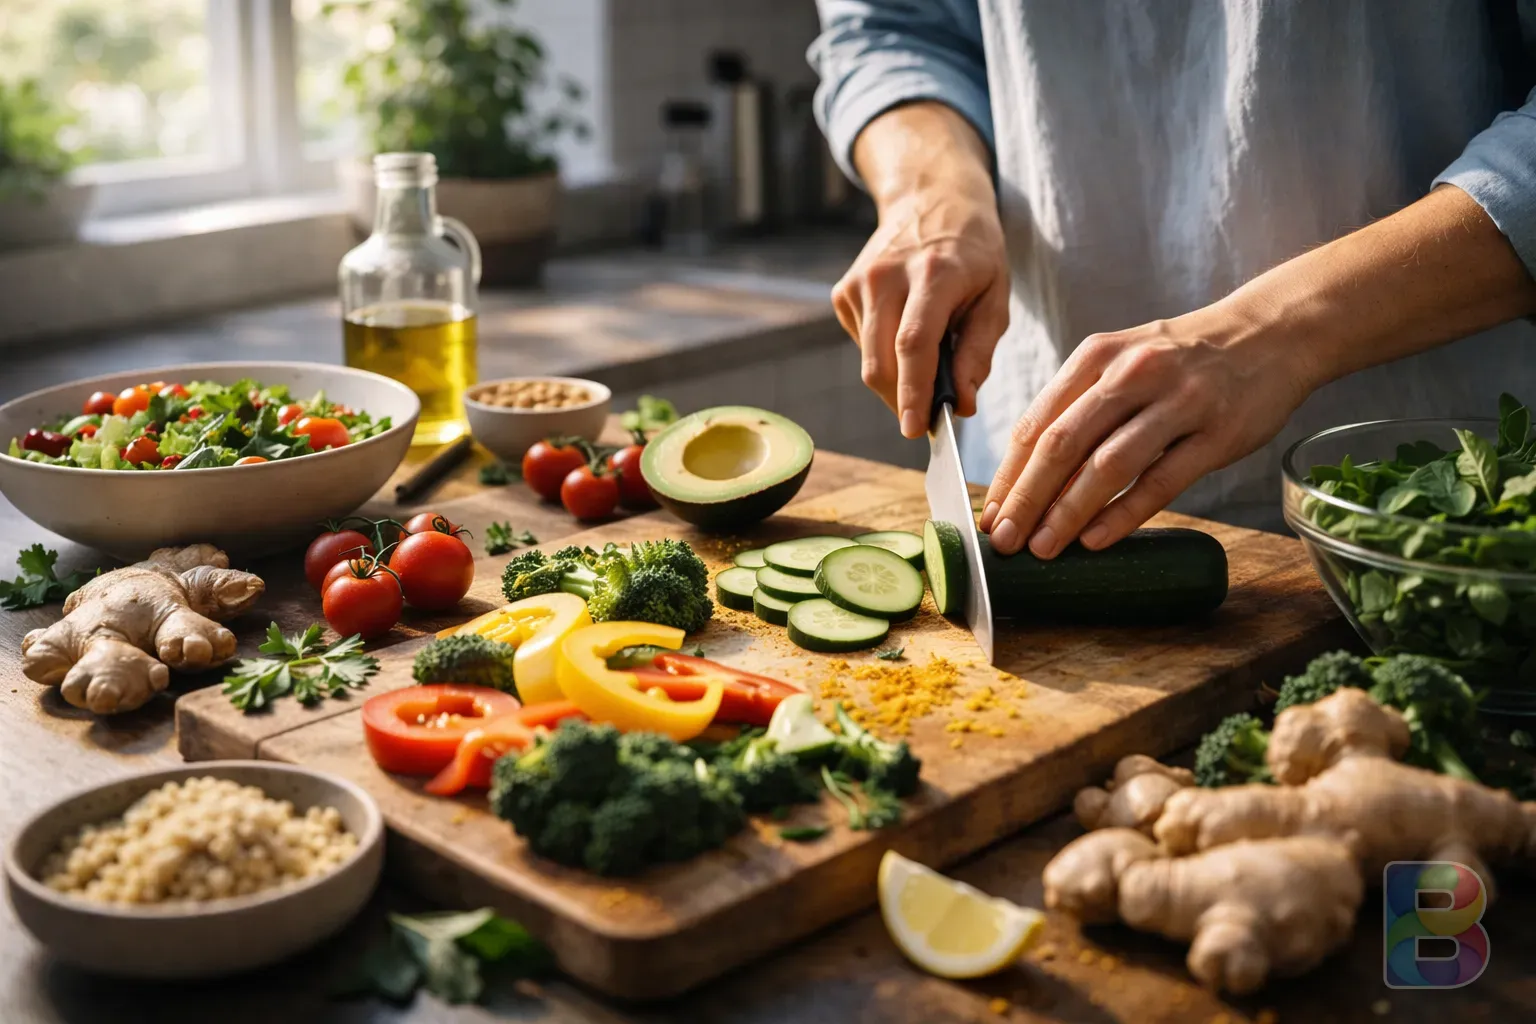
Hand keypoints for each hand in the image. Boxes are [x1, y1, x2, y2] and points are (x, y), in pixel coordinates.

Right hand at [834, 103, 1008, 435]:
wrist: (931, 200)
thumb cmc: (972, 254)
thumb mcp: (995, 296)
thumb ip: (979, 352)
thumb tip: (963, 404)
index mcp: (934, 273)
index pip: (914, 344)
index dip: (913, 392)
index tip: (915, 430)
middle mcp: (888, 275)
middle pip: (881, 362)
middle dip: (901, 402)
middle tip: (925, 418)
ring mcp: (860, 282)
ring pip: (868, 361)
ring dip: (894, 384)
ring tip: (924, 373)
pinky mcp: (843, 291)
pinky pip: (862, 346)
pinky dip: (884, 356)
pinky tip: (903, 334)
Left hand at [978, 307, 1316, 557]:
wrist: (1271, 332)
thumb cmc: (1183, 358)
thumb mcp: (1122, 359)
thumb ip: (1079, 404)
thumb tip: (1028, 472)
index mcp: (1097, 357)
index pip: (1037, 422)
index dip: (1008, 474)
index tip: (989, 514)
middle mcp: (1132, 374)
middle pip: (1062, 445)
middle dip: (1026, 498)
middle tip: (1004, 540)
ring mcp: (1177, 402)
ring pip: (1108, 466)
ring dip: (1068, 513)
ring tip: (1043, 548)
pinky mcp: (1217, 433)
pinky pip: (1160, 480)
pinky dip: (1123, 514)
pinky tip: (1096, 540)